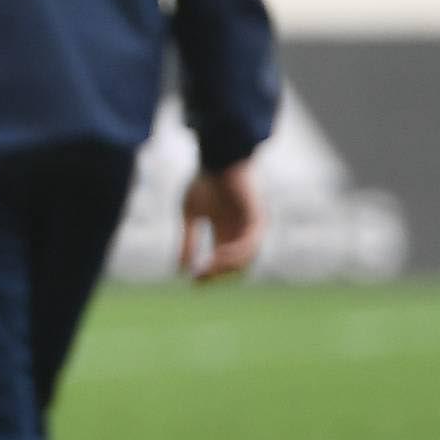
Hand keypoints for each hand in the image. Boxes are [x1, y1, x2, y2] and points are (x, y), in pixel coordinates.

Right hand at [178, 160, 263, 283]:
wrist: (218, 157)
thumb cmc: (204, 181)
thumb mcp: (190, 214)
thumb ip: (188, 240)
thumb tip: (181, 269)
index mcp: (226, 230)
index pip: (221, 260)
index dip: (209, 274)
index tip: (193, 283)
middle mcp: (241, 230)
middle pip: (236, 264)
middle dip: (218, 273)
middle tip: (201, 277)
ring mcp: (251, 225)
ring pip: (246, 257)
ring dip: (227, 266)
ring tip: (209, 268)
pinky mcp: (257, 217)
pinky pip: (251, 243)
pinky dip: (236, 252)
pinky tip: (219, 255)